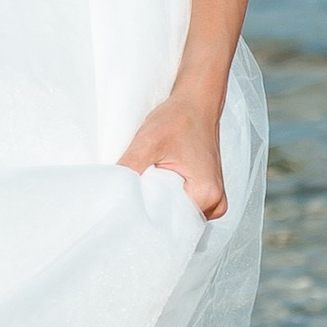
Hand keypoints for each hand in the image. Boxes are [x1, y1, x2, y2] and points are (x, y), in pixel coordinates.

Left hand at [118, 93, 226, 217]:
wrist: (196, 102)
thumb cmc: (180, 118)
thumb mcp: (148, 142)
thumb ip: (128, 169)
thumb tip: (110, 192)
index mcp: (206, 194)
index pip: (170, 224)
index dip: (146, 217)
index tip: (129, 207)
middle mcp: (215, 201)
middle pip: (175, 223)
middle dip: (153, 211)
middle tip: (138, 191)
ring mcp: (214, 198)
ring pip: (179, 216)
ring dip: (161, 204)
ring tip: (150, 182)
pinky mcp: (207, 192)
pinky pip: (185, 207)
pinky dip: (170, 199)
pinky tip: (159, 184)